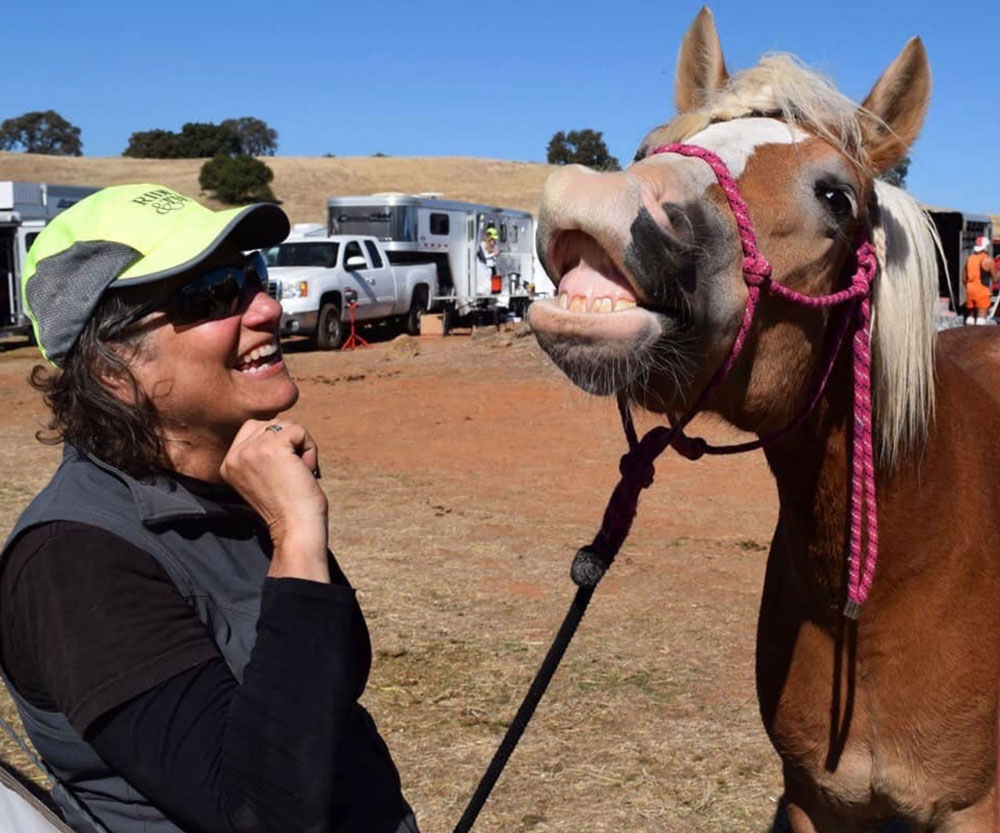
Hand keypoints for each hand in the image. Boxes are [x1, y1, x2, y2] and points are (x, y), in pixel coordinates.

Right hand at [220, 420, 329, 582]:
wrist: (295, 530)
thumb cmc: (288, 508)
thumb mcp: (265, 475)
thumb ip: (262, 453)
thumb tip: (280, 426)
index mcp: (227, 463)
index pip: (254, 429)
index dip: (278, 446)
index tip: (281, 476)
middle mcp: (234, 455)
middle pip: (270, 423)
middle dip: (289, 444)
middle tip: (292, 474)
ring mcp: (250, 450)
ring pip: (286, 425)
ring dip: (301, 448)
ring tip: (297, 474)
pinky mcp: (270, 448)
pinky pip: (299, 431)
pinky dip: (310, 449)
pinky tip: (305, 471)